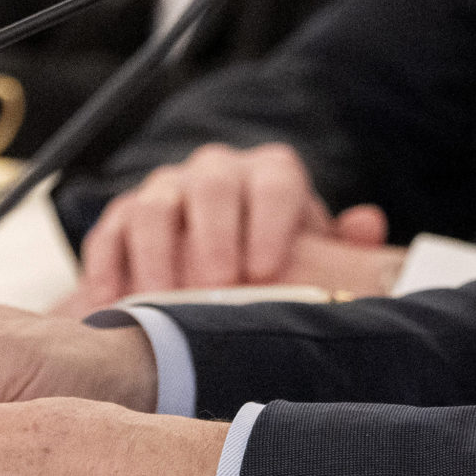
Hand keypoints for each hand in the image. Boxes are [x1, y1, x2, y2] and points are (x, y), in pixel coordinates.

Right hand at [67, 142, 389, 309]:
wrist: (218, 268)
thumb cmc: (276, 264)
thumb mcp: (314, 255)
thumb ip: (344, 244)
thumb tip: (367, 224)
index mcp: (271, 175)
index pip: (276, 180)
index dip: (271, 221)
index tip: (265, 269)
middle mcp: (217, 173)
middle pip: (214, 185)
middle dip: (215, 235)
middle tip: (215, 284)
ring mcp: (166, 192)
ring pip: (155, 205)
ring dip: (157, 253)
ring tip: (161, 299)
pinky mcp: (122, 220)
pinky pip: (110, 234)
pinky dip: (108, 267)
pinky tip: (112, 302)